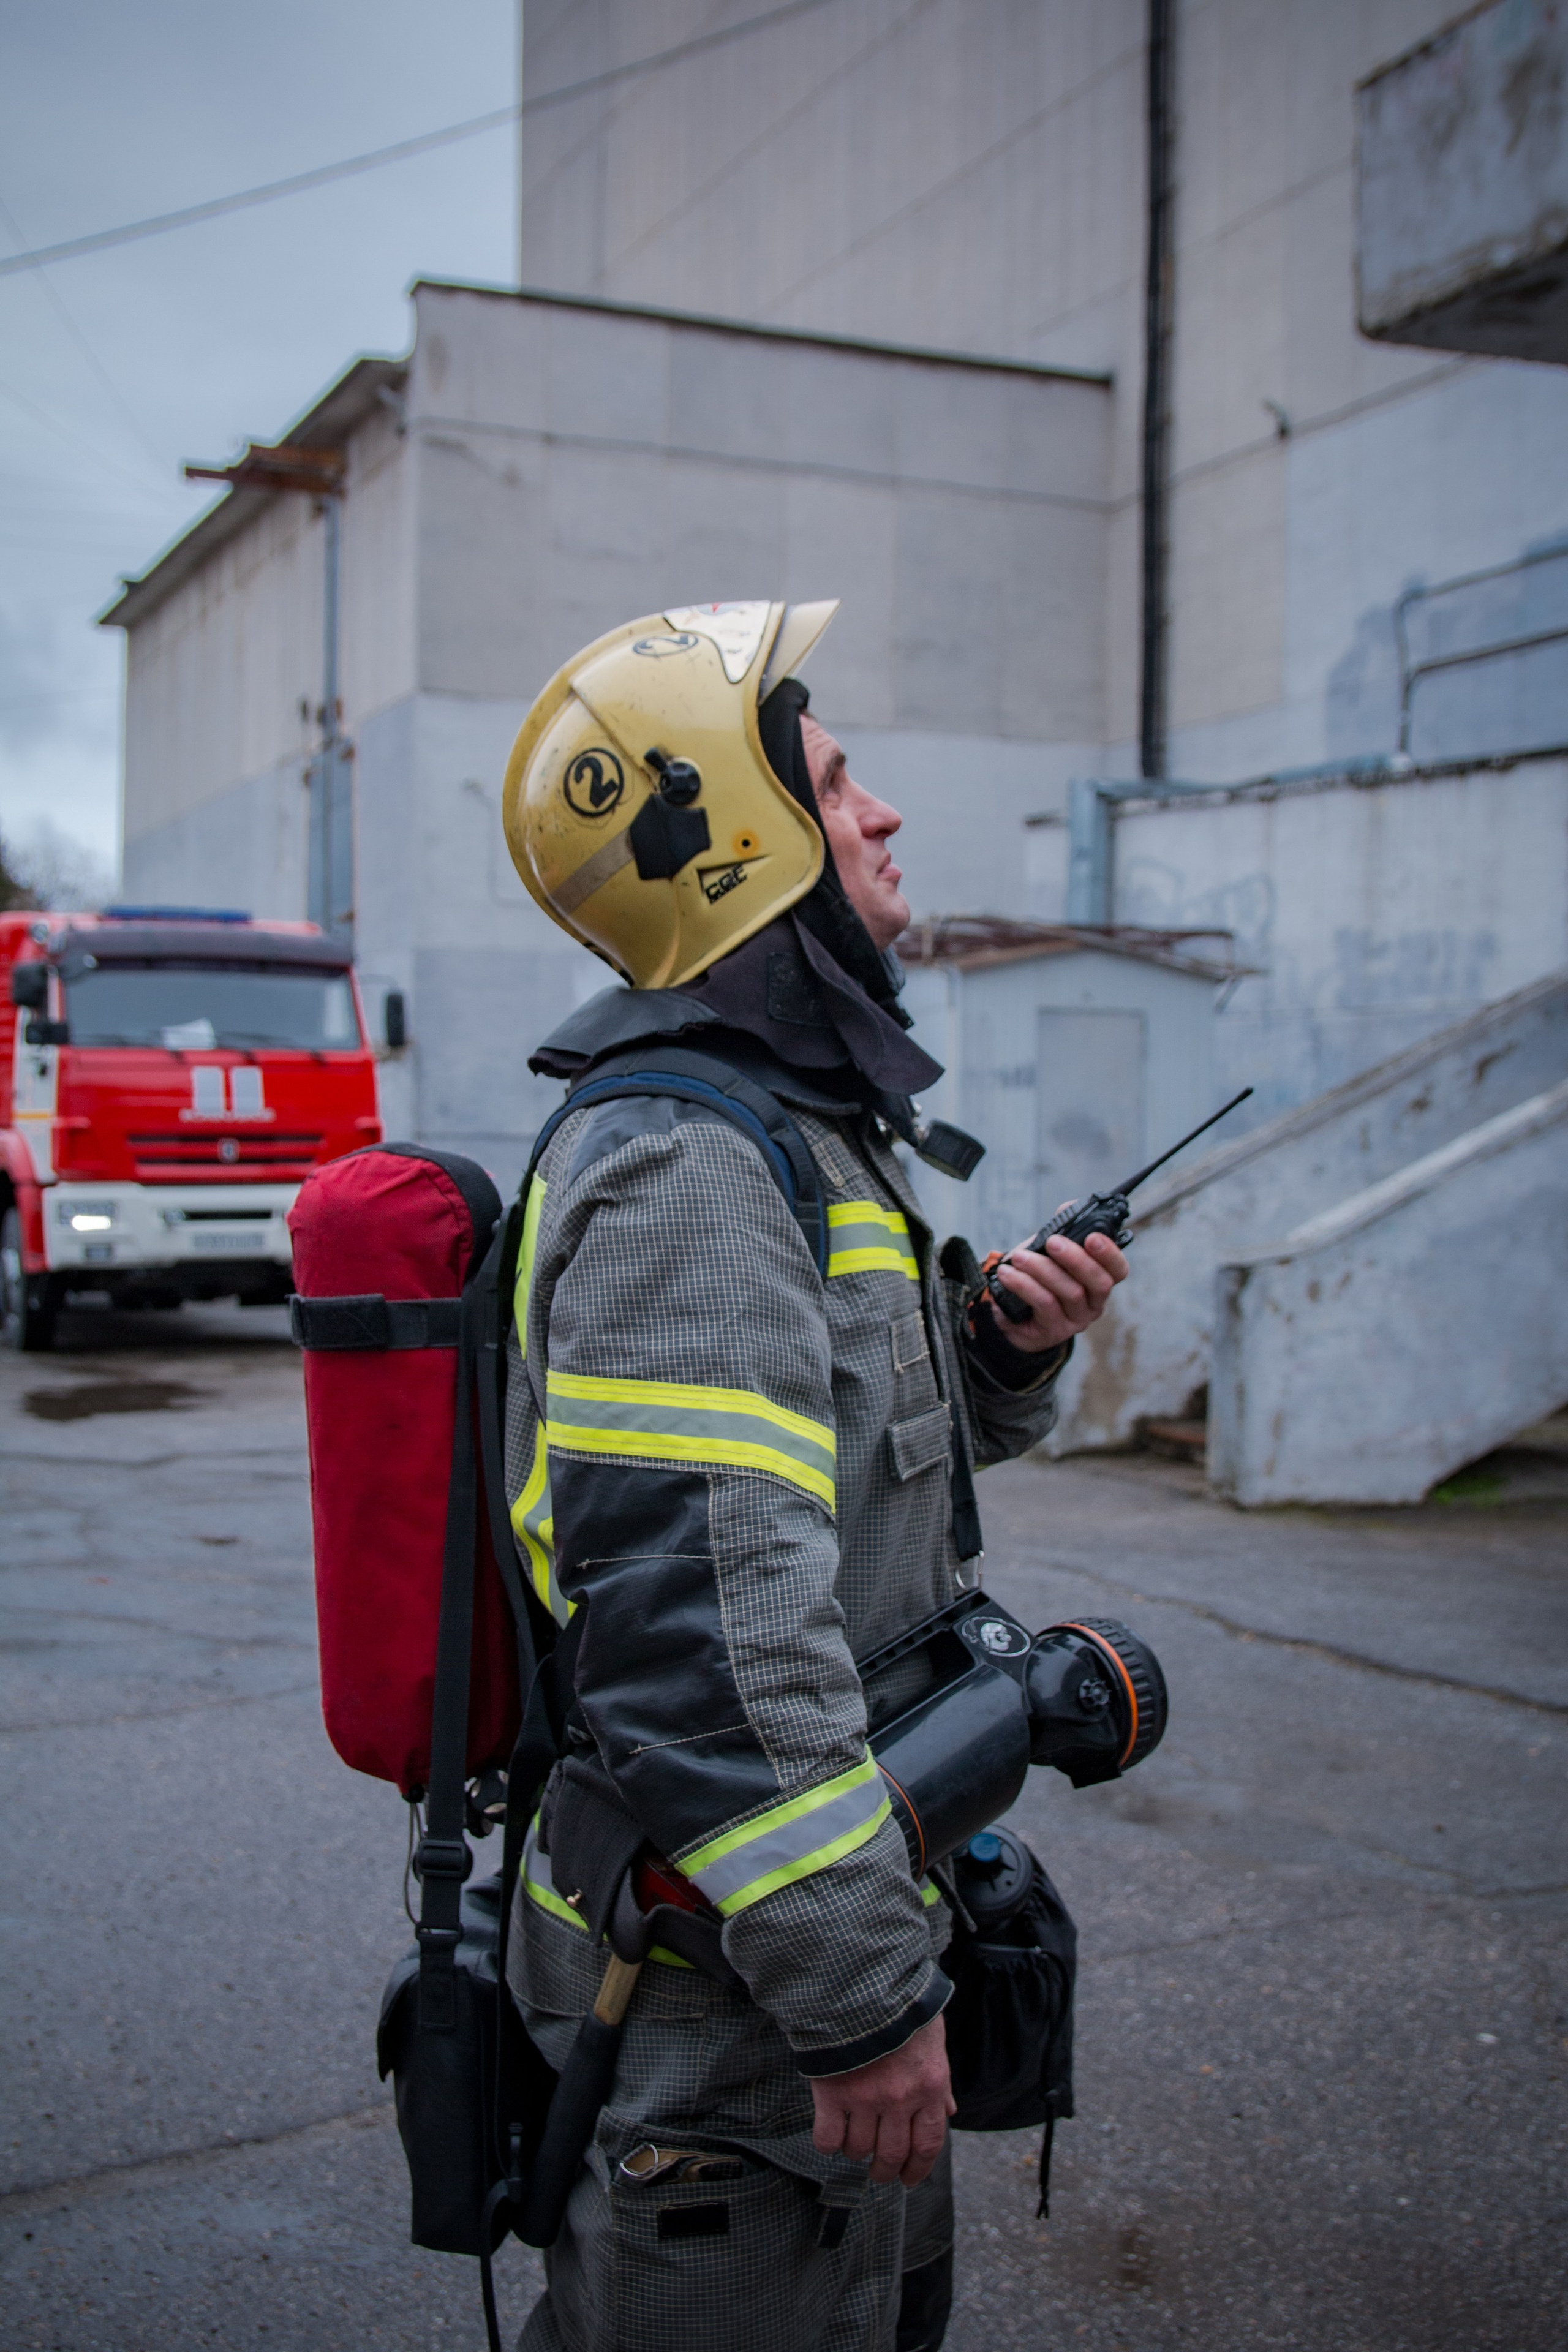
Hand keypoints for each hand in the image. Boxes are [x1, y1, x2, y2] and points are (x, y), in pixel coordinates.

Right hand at [809, 2012, 954, 2186]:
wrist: (863, 1981)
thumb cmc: (902, 2007)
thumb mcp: (933, 2041)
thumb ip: (939, 2081)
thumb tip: (948, 2111)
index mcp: (929, 2086)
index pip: (928, 2144)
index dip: (919, 2169)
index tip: (909, 2180)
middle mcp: (899, 2098)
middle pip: (892, 2155)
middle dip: (885, 2170)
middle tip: (879, 2171)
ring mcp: (864, 2097)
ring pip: (859, 2149)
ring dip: (856, 2152)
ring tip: (853, 2143)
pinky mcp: (832, 2091)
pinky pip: (827, 2137)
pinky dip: (828, 2143)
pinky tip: (830, 2135)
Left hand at [989, 1216, 1126, 1353]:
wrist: (1010, 1312)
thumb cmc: (1037, 1276)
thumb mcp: (1049, 1251)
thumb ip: (1063, 1228)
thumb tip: (1069, 1207)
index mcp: (1099, 1280)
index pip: (1118, 1269)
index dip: (1109, 1253)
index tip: (1092, 1237)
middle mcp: (1094, 1302)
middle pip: (1099, 1282)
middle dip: (1075, 1258)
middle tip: (1052, 1241)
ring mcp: (1076, 1319)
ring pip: (1070, 1292)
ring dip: (1042, 1269)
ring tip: (1019, 1256)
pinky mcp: (1054, 1330)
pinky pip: (1044, 1304)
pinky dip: (1025, 1285)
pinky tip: (1008, 1273)